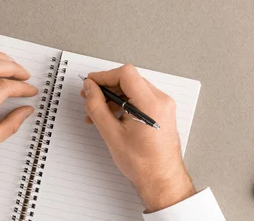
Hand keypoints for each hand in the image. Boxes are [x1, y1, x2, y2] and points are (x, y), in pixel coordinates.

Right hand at [81, 65, 195, 212]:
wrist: (162, 179)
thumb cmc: (143, 163)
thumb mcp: (112, 134)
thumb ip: (97, 107)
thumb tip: (90, 89)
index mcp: (151, 104)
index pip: (126, 74)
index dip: (104, 76)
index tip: (91, 83)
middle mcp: (161, 101)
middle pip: (129, 80)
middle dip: (107, 87)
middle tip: (90, 96)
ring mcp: (163, 106)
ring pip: (134, 88)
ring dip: (114, 96)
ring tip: (98, 111)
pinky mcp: (161, 111)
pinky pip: (140, 98)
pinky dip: (124, 103)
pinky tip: (111, 115)